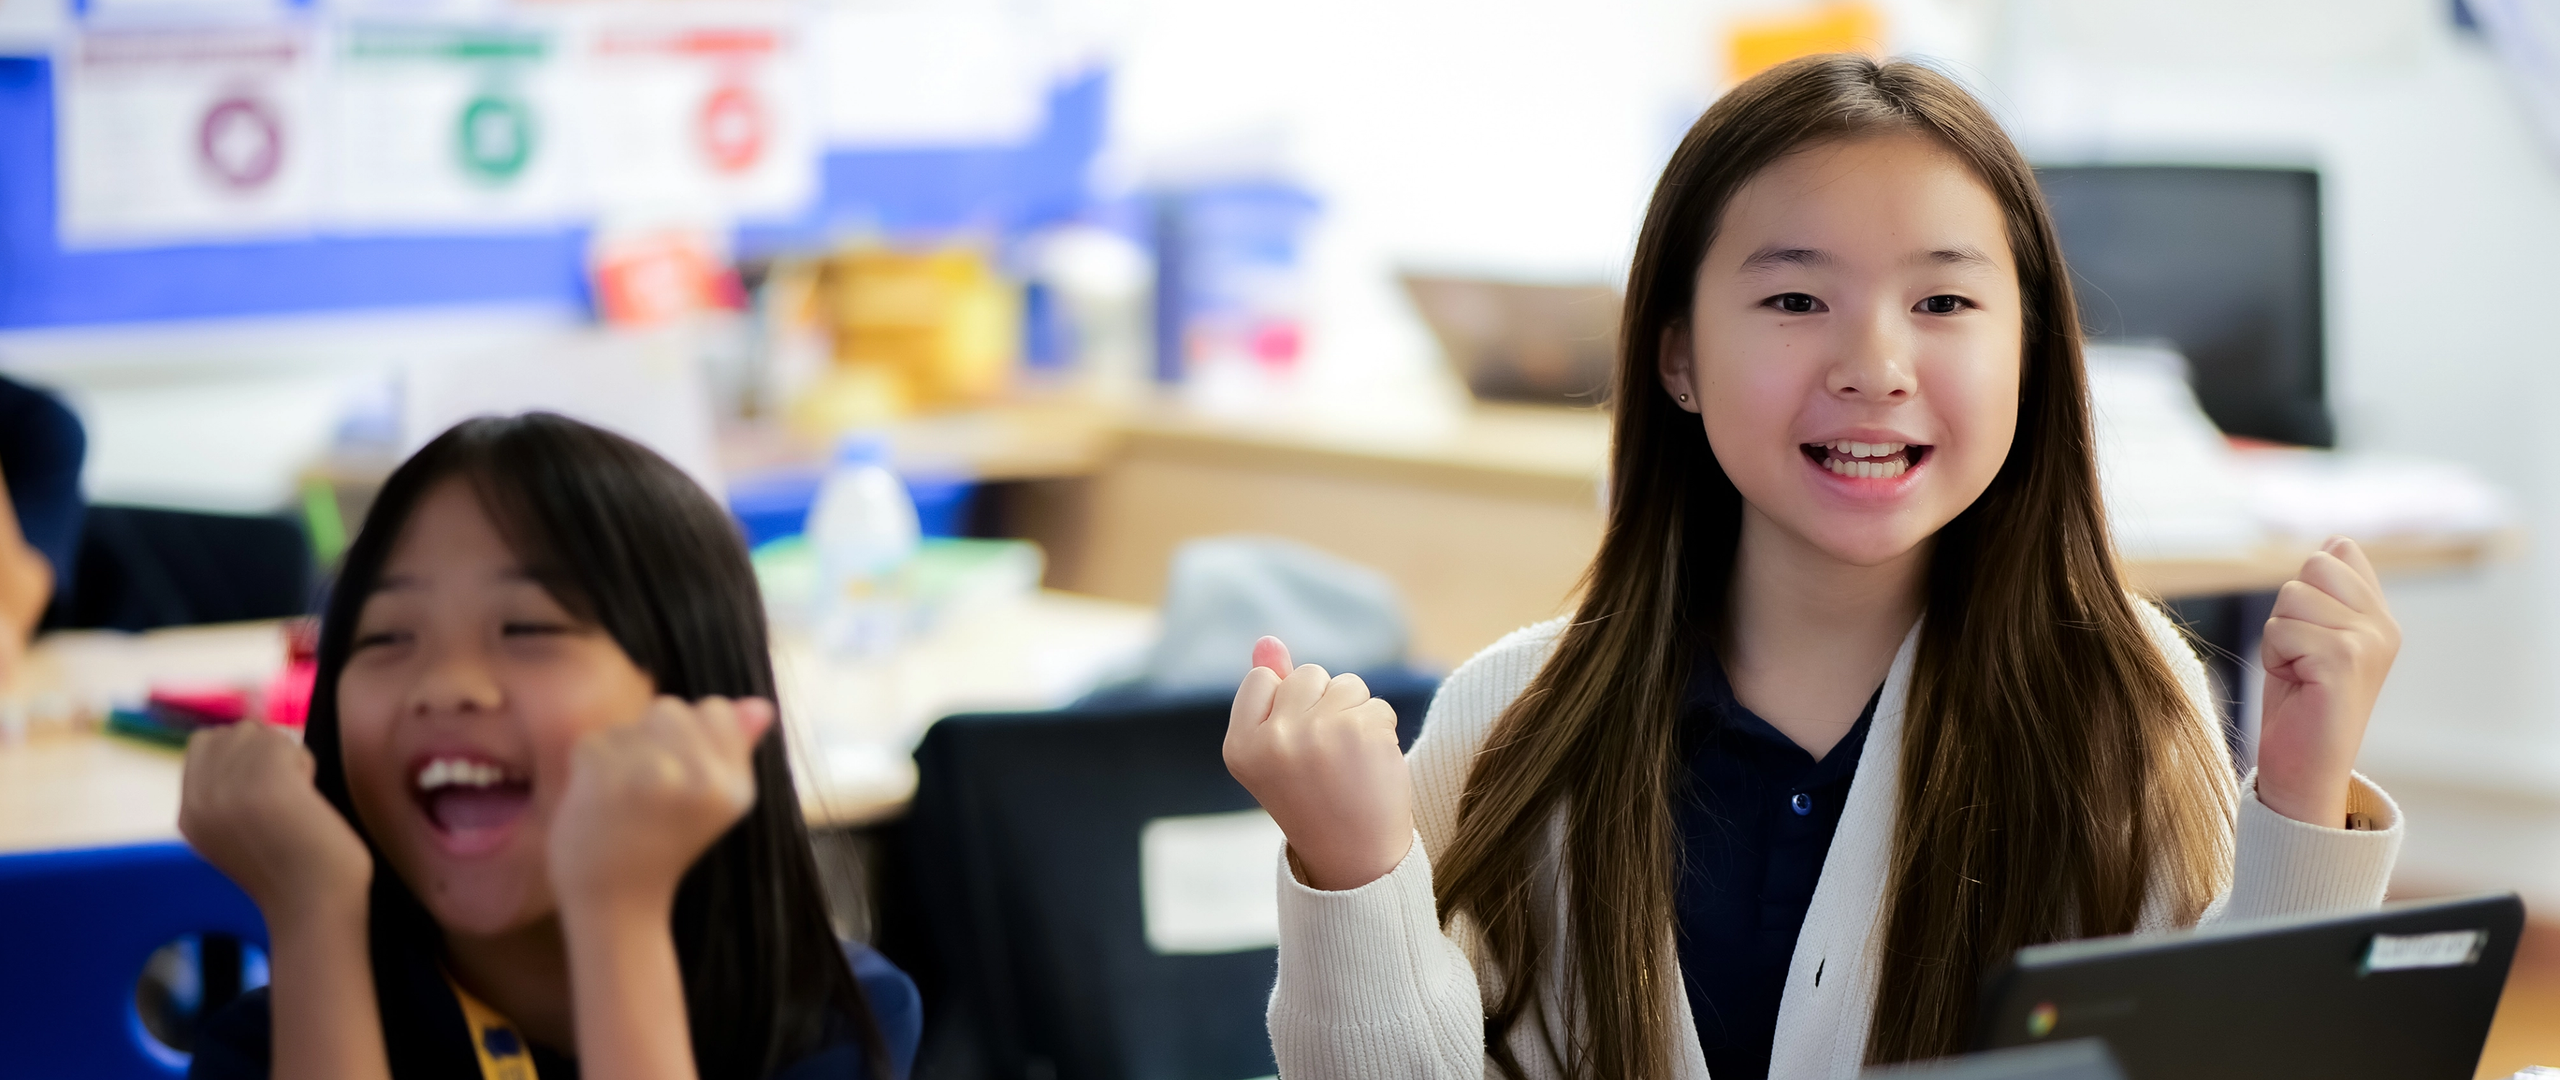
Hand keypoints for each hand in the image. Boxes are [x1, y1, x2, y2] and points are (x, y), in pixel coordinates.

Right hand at [180, 720, 373, 920]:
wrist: (313, 908)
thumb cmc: (297, 871)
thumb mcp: (243, 829)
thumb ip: (234, 787)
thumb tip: (252, 723)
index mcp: (190, 815)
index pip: (205, 742)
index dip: (244, 750)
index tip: (268, 786)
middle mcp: (200, 800)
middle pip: (235, 732)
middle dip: (268, 750)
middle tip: (286, 798)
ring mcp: (228, 791)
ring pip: (262, 734)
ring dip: (290, 758)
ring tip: (296, 804)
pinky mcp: (263, 785)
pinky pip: (287, 742)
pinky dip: (306, 764)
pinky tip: (307, 801)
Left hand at [548, 696, 772, 917]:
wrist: (617, 907)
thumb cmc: (663, 849)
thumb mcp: (715, 801)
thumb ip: (736, 748)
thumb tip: (762, 705)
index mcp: (737, 787)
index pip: (716, 710)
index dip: (688, 738)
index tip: (678, 781)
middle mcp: (704, 781)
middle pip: (670, 709)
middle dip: (651, 741)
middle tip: (647, 794)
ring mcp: (656, 778)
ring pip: (629, 725)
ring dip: (618, 754)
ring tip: (623, 798)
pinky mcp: (609, 779)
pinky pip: (594, 741)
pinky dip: (587, 769)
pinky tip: (598, 803)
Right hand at [1223, 637, 1412, 890]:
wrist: (1357, 857)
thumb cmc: (1314, 799)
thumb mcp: (1277, 750)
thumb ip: (1270, 694)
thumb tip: (1267, 639)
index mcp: (1239, 746)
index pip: (1262, 679)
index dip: (1287, 707)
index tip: (1294, 751)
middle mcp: (1273, 739)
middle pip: (1308, 674)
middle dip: (1323, 706)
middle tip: (1324, 759)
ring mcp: (1318, 734)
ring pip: (1347, 684)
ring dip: (1355, 715)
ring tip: (1349, 762)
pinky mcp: (1362, 731)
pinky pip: (1377, 705)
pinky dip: (1381, 731)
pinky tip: (1372, 767)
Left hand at [2255, 537, 2399, 826]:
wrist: (2303, 768)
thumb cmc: (2300, 704)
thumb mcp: (2312, 636)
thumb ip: (2327, 592)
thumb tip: (2336, 540)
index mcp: (2380, 617)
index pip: (2339, 552)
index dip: (2305, 590)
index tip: (2311, 637)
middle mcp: (2383, 626)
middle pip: (2313, 566)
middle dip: (2288, 611)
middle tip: (2299, 658)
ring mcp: (2369, 641)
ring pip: (2291, 596)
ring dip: (2278, 637)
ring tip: (2298, 673)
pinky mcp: (2345, 658)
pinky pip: (2281, 628)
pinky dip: (2274, 656)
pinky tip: (2297, 685)